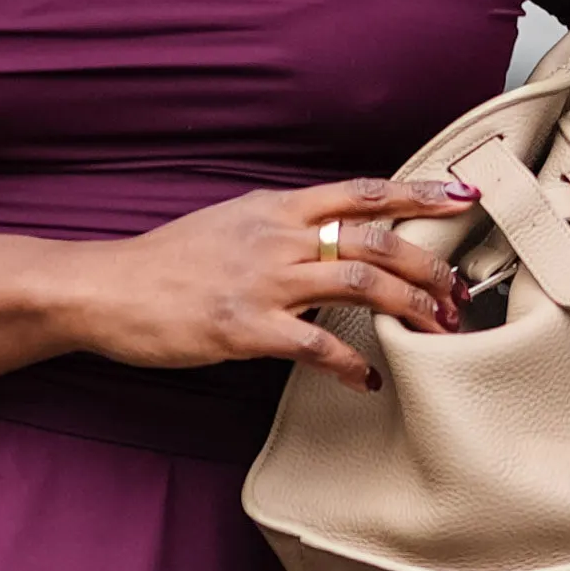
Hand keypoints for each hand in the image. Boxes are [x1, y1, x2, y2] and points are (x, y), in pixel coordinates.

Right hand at [59, 177, 475, 393]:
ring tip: (435, 331)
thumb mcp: (230, 225)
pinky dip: (350, 362)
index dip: (418, 194)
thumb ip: (281, 228)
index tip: (463, 198)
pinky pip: (315, 343)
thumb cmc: (165, 263)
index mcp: (275, 208)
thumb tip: (327, 237)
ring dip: (408, 308)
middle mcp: (276, 237)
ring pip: (360, 282)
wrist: (106, 288)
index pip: (362, 191)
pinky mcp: (244, 328)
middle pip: (375, 238)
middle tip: (458, 293)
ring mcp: (262, 281)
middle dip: (428, 265)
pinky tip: (366, 379)